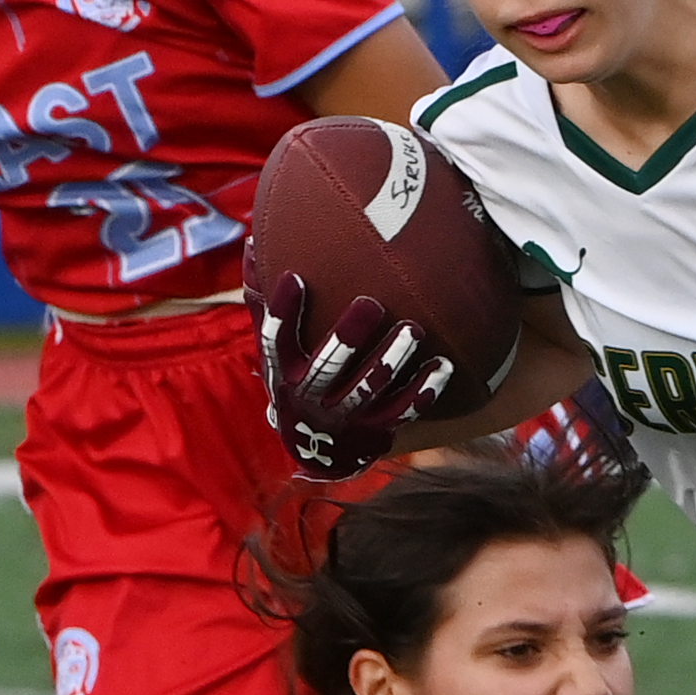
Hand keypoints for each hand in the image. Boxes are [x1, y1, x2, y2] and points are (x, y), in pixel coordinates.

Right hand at [260, 272, 456, 482]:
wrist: (317, 451)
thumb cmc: (296, 380)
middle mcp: (311, 396)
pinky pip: (402, 411)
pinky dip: (423, 391)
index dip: (283, 312)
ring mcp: (345, 416)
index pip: (276, 341)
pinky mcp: (376, 429)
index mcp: (284, 372)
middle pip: (328, 366)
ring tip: (413, 331)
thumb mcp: (275, 351)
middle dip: (348, 337)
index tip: (295, 276)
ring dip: (391, 360)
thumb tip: (251, 243)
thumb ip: (264, 303)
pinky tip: (443, 366)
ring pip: (368, 388)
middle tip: (371, 303)